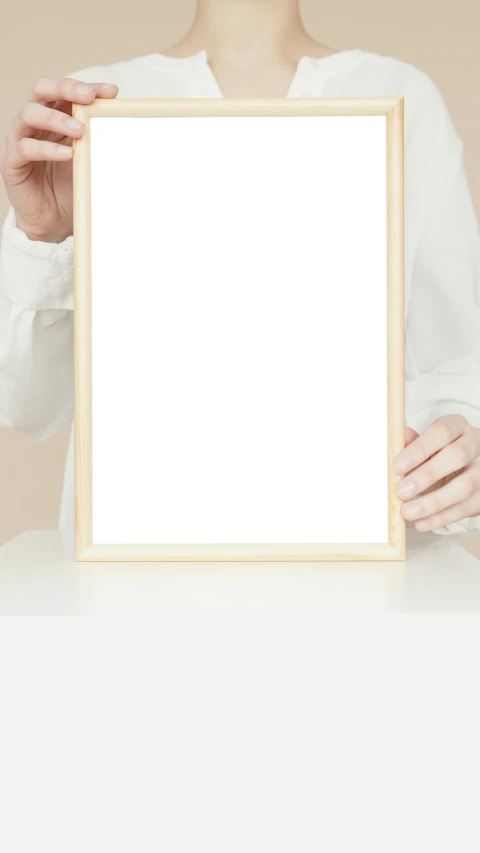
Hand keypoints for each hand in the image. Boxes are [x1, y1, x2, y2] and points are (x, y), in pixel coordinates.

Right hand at [0, 76, 117, 243]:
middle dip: (66, 88)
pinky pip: (24, 148)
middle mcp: (34, 123)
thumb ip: (97, 140)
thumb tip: (123, 123)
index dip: (86, 87)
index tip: (111, 92)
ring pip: (29, 113)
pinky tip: (65, 154)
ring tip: (80, 130)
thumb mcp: (88, 159)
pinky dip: (46, 149)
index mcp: (53, 116)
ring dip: (56, 118)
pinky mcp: (12, 162)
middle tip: (89, 98)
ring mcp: (20, 140)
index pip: (65, 91)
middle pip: (41, 89)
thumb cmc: (69, 185)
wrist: (53, 221)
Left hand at [394, 415, 479, 531]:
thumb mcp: (426, 445)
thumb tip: (395, 440)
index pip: (442, 431)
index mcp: (458, 427)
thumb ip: (411, 443)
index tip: (398, 465)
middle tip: (402, 491)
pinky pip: (465, 508)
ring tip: (408, 511)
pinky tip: (421, 523)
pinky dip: (441, 518)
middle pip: (457, 456)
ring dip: (433, 502)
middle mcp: (475, 445)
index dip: (420, 448)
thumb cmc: (440, 454)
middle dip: (427, 475)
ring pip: (464, 486)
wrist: (465, 468)